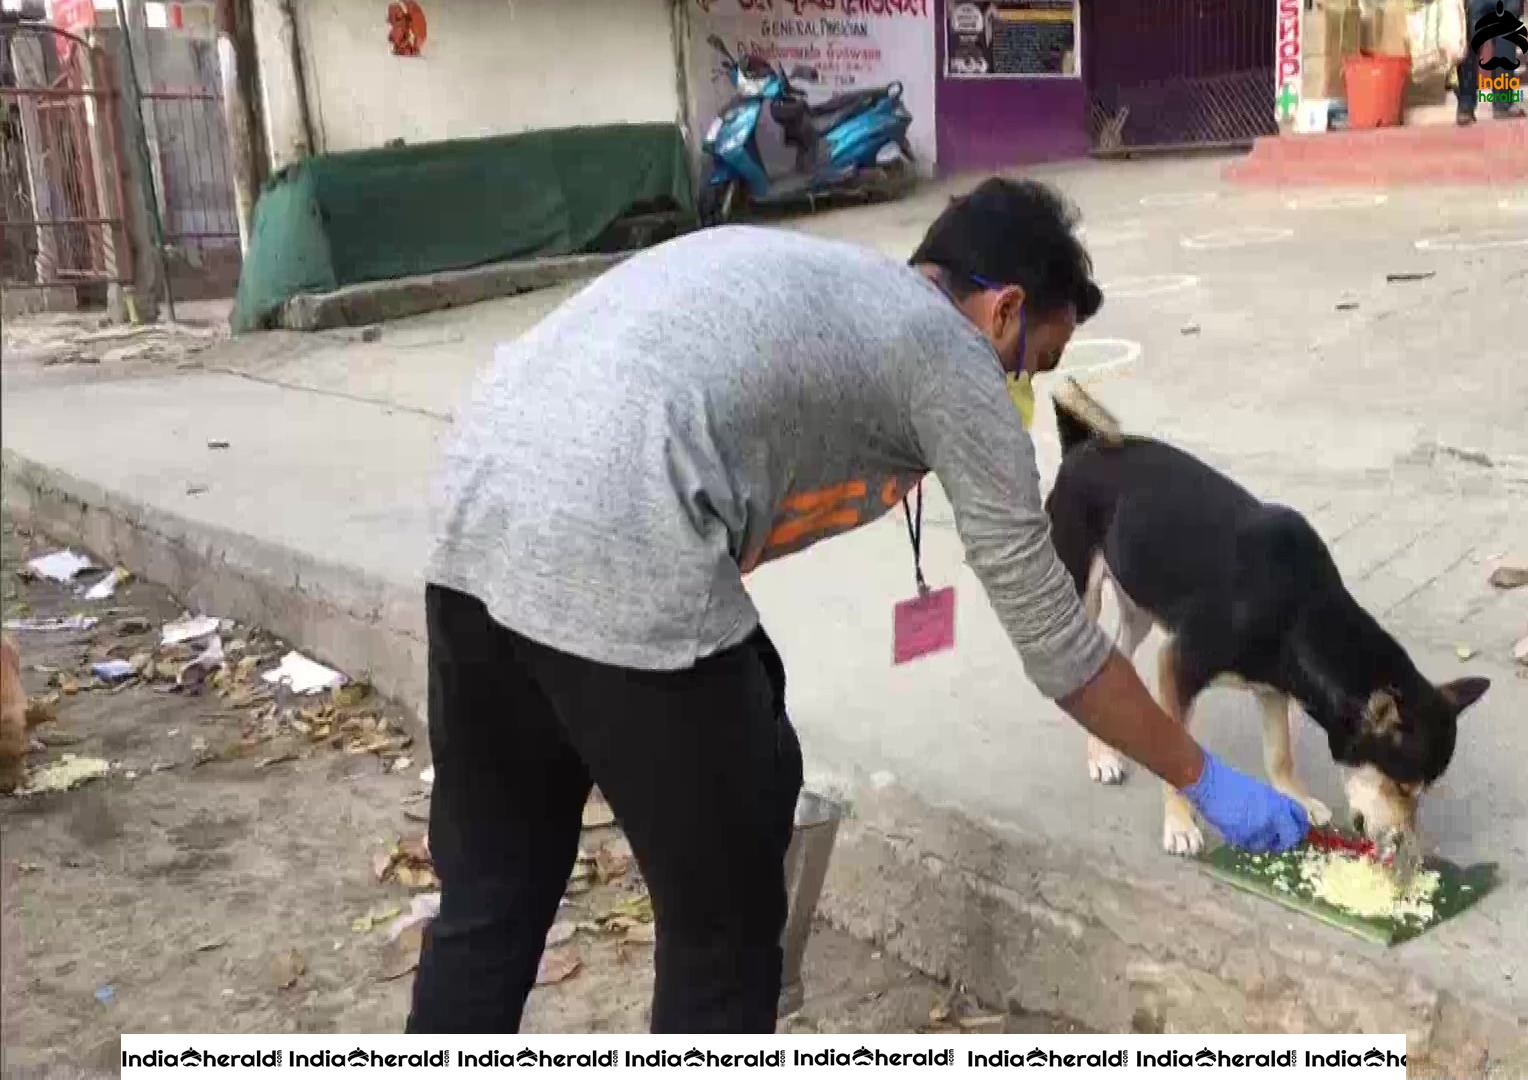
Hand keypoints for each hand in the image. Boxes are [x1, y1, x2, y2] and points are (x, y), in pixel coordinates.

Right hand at [1183, 752, 1309, 852]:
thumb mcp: (1259, 791)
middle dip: (1283, 841)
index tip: (1294, 831)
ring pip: (1266, 845)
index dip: (1298, 828)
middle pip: (1289, 838)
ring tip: (1253, 834)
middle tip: (1277, 841)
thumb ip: (1274, 805)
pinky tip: (1239, 831)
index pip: (1299, 820)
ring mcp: (1257, 827)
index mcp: (1277, 802)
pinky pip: (1248, 844)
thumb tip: (1283, 819)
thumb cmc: (1231, 784)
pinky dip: (1245, 841)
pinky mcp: (1241, 835)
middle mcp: (1272, 816)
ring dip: (1262, 842)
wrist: (1210, 783)